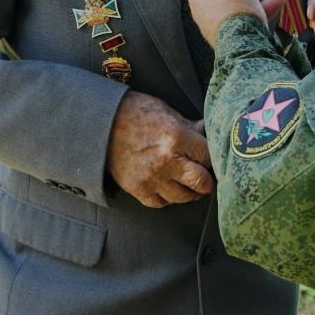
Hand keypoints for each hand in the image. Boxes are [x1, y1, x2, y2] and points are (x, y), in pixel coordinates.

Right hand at [107, 90, 214, 207]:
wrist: (102, 124)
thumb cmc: (136, 112)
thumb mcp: (168, 112)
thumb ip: (190, 127)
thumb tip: (208, 132)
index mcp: (177, 137)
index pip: (208, 156)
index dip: (212, 157)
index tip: (211, 159)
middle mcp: (167, 161)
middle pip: (201, 182)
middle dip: (207, 181)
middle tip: (207, 177)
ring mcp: (152, 178)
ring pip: (183, 197)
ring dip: (190, 192)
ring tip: (190, 184)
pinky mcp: (138, 189)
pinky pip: (161, 202)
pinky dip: (168, 197)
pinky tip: (169, 187)